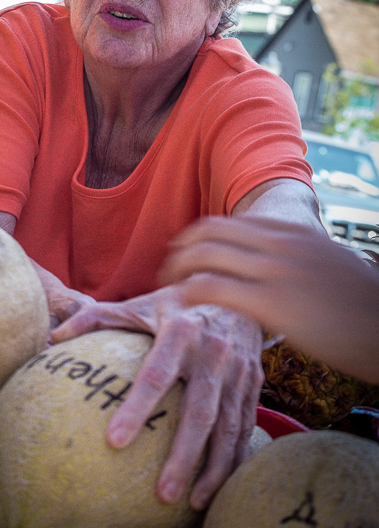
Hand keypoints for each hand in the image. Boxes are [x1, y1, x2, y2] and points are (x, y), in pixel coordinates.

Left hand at [50, 286, 263, 508]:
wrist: (236, 293)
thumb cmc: (177, 305)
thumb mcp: (139, 304)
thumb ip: (96, 317)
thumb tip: (53, 338)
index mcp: (181, 331)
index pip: (156, 375)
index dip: (136, 408)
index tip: (114, 442)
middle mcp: (213, 352)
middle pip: (199, 411)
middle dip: (183, 456)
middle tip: (162, 494)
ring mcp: (238, 370)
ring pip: (228, 426)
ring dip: (213, 468)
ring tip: (192, 502)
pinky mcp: (253, 384)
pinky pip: (245, 426)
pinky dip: (234, 458)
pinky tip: (219, 485)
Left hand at [159, 216, 378, 383]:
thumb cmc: (361, 304)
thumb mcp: (328, 263)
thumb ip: (298, 256)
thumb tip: (279, 265)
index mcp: (291, 231)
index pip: (227, 223)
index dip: (198, 237)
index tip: (185, 253)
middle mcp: (279, 243)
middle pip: (208, 232)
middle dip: (179, 249)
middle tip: (168, 270)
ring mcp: (275, 270)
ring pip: (204, 256)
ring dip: (177, 270)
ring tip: (168, 288)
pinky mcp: (274, 303)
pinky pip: (214, 288)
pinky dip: (189, 293)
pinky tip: (183, 304)